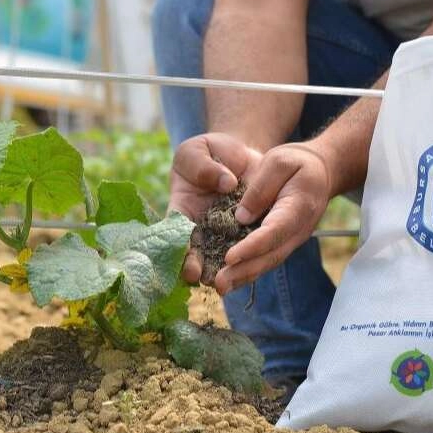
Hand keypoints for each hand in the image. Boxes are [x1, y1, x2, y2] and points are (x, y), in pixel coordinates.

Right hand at [169, 133, 261, 283]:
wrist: (238, 154)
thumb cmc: (209, 151)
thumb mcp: (196, 149)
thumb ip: (203, 165)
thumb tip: (226, 184)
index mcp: (181, 211)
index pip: (177, 236)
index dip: (182, 254)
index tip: (190, 268)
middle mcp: (201, 228)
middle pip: (199, 254)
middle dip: (202, 270)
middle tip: (209, 281)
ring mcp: (225, 231)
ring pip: (224, 256)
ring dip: (227, 270)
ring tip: (230, 283)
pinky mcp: (248, 230)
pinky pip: (250, 245)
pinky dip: (252, 257)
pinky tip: (255, 266)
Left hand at [214, 142, 333, 294]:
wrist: (322, 171)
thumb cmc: (298, 162)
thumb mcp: (278, 161)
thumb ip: (261, 187)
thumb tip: (241, 217)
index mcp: (298, 207)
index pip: (274, 231)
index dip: (252, 246)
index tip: (229, 257)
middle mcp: (298, 230)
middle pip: (271, 255)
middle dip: (244, 270)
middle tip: (218, 283)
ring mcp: (292, 239)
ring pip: (269, 262)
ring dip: (244, 277)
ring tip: (220, 288)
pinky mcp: (284, 242)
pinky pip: (267, 260)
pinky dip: (249, 272)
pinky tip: (230, 280)